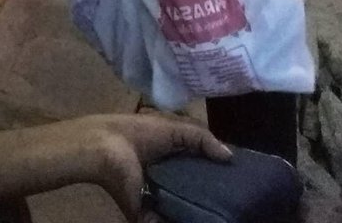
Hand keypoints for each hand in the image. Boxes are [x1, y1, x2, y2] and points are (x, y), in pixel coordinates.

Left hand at [88, 113, 230, 219]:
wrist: (105, 150)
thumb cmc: (139, 134)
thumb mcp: (174, 128)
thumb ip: (201, 139)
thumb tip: (229, 156)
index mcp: (168, 156)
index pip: (196, 168)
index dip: (213, 172)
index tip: (235, 179)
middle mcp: (164, 179)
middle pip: (191, 191)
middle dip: (208, 197)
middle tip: (233, 202)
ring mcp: (155, 199)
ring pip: (180, 209)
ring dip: (195, 213)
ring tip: (220, 215)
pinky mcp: (145, 216)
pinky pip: (164, 222)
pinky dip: (177, 221)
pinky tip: (199, 221)